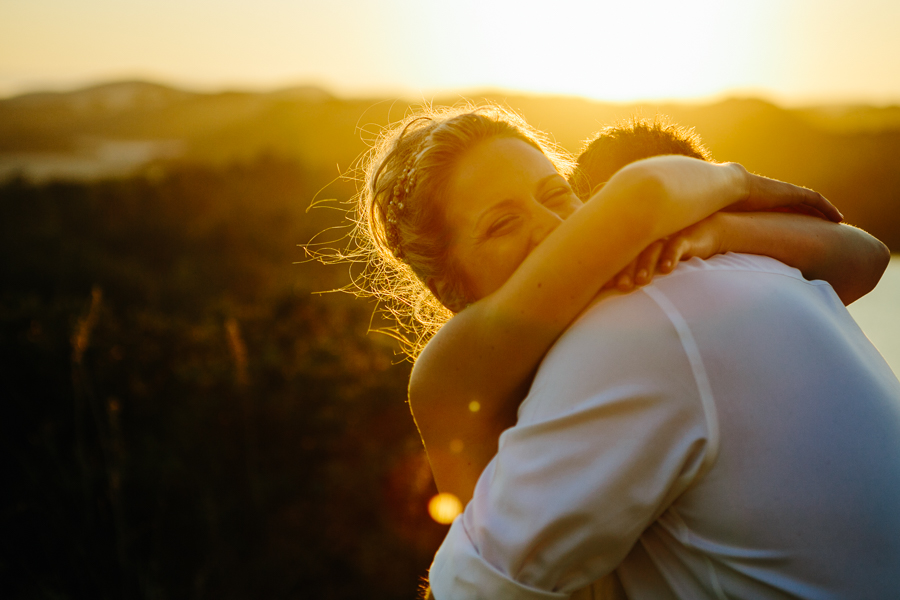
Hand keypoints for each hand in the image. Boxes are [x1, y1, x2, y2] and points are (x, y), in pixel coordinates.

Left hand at [604, 215, 725, 292]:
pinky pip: (676, 245)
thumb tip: (616, 290)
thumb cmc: (673, 249)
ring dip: (646, 265)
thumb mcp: (653, 259)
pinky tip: (667, 269)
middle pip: (633, 253)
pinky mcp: (684, 237)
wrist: (706, 231)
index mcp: (636, 242)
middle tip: (621, 286)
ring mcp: (665, 236)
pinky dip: (671, 256)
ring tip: (642, 281)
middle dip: (626, 270)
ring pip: (653, 249)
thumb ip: (637, 270)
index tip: (604, 286)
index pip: (620, 256)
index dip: (611, 269)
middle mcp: (647, 238)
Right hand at [726, 165, 842, 221]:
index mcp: (759, 200)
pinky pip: (815, 200)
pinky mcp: (791, 193)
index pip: (780, 208)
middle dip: (810, 213)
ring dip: (824, 210)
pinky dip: (827, 208)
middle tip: (822, 224)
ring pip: (810, 201)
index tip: (798, 225)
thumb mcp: (722, 221)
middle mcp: (774, 194)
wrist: (725, 188)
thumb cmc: (719, 206)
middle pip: (797, 204)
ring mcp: (783, 192)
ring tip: (836, 220)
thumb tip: (705, 245)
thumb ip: (721, 229)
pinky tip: (838, 218)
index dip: (791, 215)